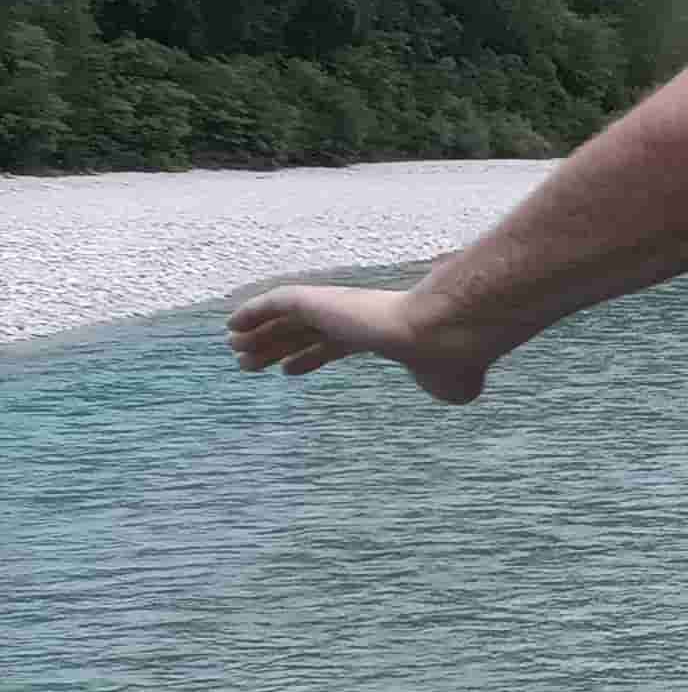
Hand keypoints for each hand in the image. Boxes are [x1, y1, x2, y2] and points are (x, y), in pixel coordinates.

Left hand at [226, 281, 494, 403]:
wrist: (441, 333)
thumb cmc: (450, 358)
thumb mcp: (449, 382)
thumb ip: (442, 385)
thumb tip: (452, 391)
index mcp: (376, 333)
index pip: (334, 344)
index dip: (309, 357)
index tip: (289, 370)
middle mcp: (352, 316)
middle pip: (303, 332)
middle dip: (276, 347)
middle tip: (249, 364)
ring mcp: (334, 306)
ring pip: (284, 319)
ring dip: (257, 335)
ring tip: (233, 352)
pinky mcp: (319, 300)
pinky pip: (273, 303)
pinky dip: (251, 313)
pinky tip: (232, 328)